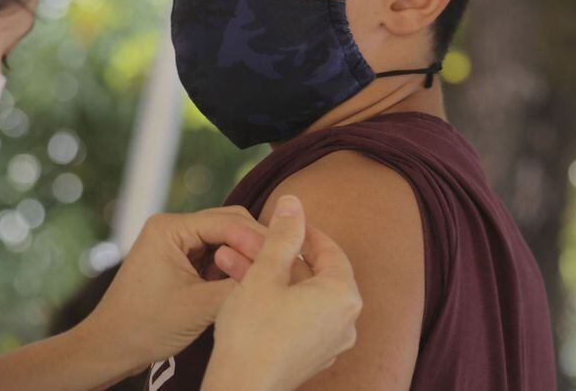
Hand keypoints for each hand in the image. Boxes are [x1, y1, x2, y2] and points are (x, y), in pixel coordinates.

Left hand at [76, 206, 266, 373]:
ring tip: (272, 276)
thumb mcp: (200, 306)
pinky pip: (214, 257)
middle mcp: (171, 228)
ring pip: (225, 241)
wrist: (111, 347)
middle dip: (255, 246)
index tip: (285, 258)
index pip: (228, 221)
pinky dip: (231, 268)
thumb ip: (238, 284)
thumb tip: (276, 270)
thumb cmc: (146, 326)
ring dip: (245, 257)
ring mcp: (175, 244)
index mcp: (170, 227)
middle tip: (286, 266)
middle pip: (229, 225)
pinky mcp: (179, 261)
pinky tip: (249, 283)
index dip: (258, 239)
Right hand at [203, 196, 361, 390]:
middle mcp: (346, 321)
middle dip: (273, 253)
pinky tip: (241, 290)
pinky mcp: (311, 357)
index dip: (300, 230)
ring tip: (229, 261)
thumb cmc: (254, 332)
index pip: (328, 249)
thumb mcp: (265, 273)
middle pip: (311, 273)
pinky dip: (273, 300)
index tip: (276, 220)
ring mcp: (330, 343)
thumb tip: (294, 202)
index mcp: (343, 296)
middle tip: (244, 240)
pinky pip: (296, 317)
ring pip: (299, 295)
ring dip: (266, 275)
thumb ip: (283, 235)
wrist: (242, 389)